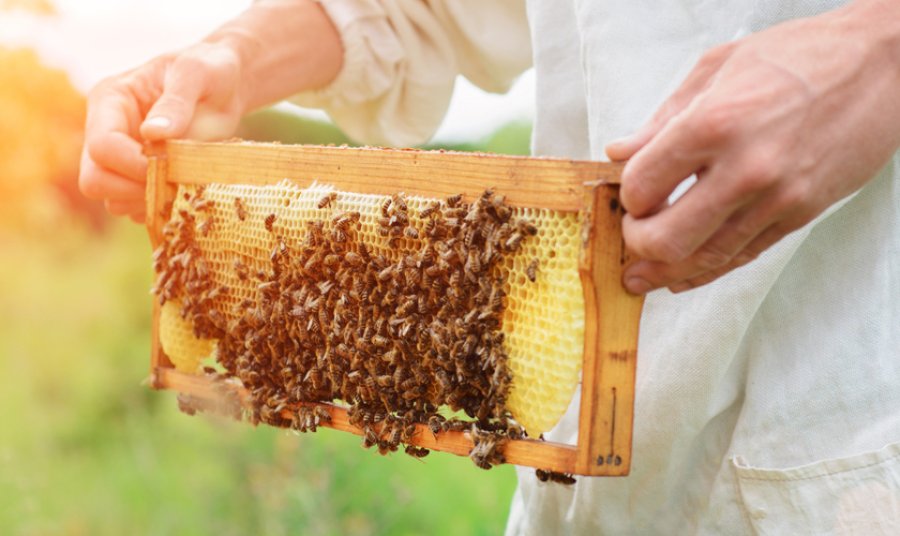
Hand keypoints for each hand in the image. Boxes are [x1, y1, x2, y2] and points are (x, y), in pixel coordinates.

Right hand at [79, 43, 245, 222]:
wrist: (225, 85)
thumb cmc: (209, 70)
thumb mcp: (196, 74)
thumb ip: (176, 103)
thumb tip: (153, 134)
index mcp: (110, 102)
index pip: (102, 147)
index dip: (133, 165)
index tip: (170, 165)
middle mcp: (106, 131)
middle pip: (95, 180)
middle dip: (133, 189)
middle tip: (174, 183)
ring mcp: (120, 158)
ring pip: (113, 201)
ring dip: (148, 202)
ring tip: (182, 185)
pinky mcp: (137, 177)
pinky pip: (135, 209)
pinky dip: (158, 209)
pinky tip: (182, 192)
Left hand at [606, 0, 899, 293]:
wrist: (881, 65)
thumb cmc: (798, 56)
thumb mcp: (716, 68)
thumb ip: (661, 119)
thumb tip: (618, 153)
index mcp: (713, 124)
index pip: (643, 187)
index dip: (627, 197)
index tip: (629, 193)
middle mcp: (744, 168)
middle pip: (666, 239)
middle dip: (638, 244)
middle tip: (633, 234)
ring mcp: (776, 198)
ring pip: (705, 259)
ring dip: (664, 271)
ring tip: (641, 276)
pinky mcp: (799, 215)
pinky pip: (742, 256)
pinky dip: (706, 271)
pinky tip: (682, 276)